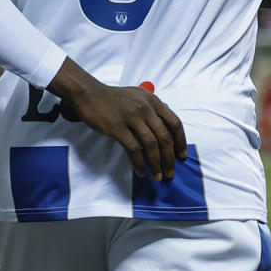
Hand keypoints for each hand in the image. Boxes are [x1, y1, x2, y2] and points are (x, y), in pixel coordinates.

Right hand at [50, 63, 187, 180]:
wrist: (89, 94)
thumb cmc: (113, 97)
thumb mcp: (138, 96)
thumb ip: (153, 108)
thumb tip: (167, 123)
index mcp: (153, 101)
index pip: (175, 123)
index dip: (181, 142)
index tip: (182, 156)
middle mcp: (146, 109)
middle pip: (165, 137)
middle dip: (169, 159)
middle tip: (170, 173)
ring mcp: (131, 118)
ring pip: (151, 145)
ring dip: (156, 164)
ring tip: (157, 176)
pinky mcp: (117, 128)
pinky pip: (133, 150)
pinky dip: (139, 163)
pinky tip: (140, 171)